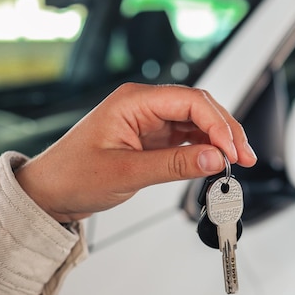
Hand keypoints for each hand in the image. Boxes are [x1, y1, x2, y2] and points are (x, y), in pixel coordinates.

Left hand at [15, 83, 256, 221]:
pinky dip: (205, 149)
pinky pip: (187, 137)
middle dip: (226, 130)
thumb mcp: (126, 172)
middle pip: (199, 107)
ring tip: (238, 162)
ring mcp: (149, 121)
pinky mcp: (152, 138)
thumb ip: (174, 165)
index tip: (232, 151)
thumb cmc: (72, 175)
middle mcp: (144, 106)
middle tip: (244, 157)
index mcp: (133, 101)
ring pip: (197, 122)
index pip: (190, 101)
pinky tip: (217, 161)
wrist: (49, 192)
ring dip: (220, 140)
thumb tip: (215, 159)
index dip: (218, 124)